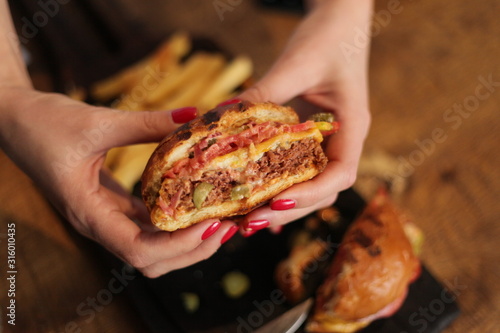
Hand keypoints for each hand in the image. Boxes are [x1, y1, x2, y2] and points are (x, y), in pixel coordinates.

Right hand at [0, 88, 236, 277]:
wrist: (14, 120)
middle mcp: (99, 224)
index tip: (211, 224)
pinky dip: (173, 223)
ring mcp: (106, 217)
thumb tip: (193, 116)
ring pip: (151, 248)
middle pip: (152, 260)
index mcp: (89, 213)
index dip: (179, 246)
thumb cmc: (45, 124)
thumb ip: (146, 123)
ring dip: (186, 240)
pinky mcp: (112, 205)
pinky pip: (147, 225)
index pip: (139, 251)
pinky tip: (195, 204)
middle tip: (226, 225)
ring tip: (218, 218)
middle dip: (192, 249)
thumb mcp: (97, 122)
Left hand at [238, 0, 372, 230]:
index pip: (340, 174)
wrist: (340, 20)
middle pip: (321, 190)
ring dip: (280, 204)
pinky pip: (296, 168)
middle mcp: (342, 140)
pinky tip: (254, 201)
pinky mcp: (310, 137)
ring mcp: (327, 141)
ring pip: (309, 184)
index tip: (277, 202)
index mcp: (352, 126)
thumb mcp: (296, 63)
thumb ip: (265, 91)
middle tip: (249, 222)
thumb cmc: (327, 37)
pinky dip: (277, 187)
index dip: (311, 194)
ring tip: (245, 219)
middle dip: (287, 208)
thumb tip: (222, 117)